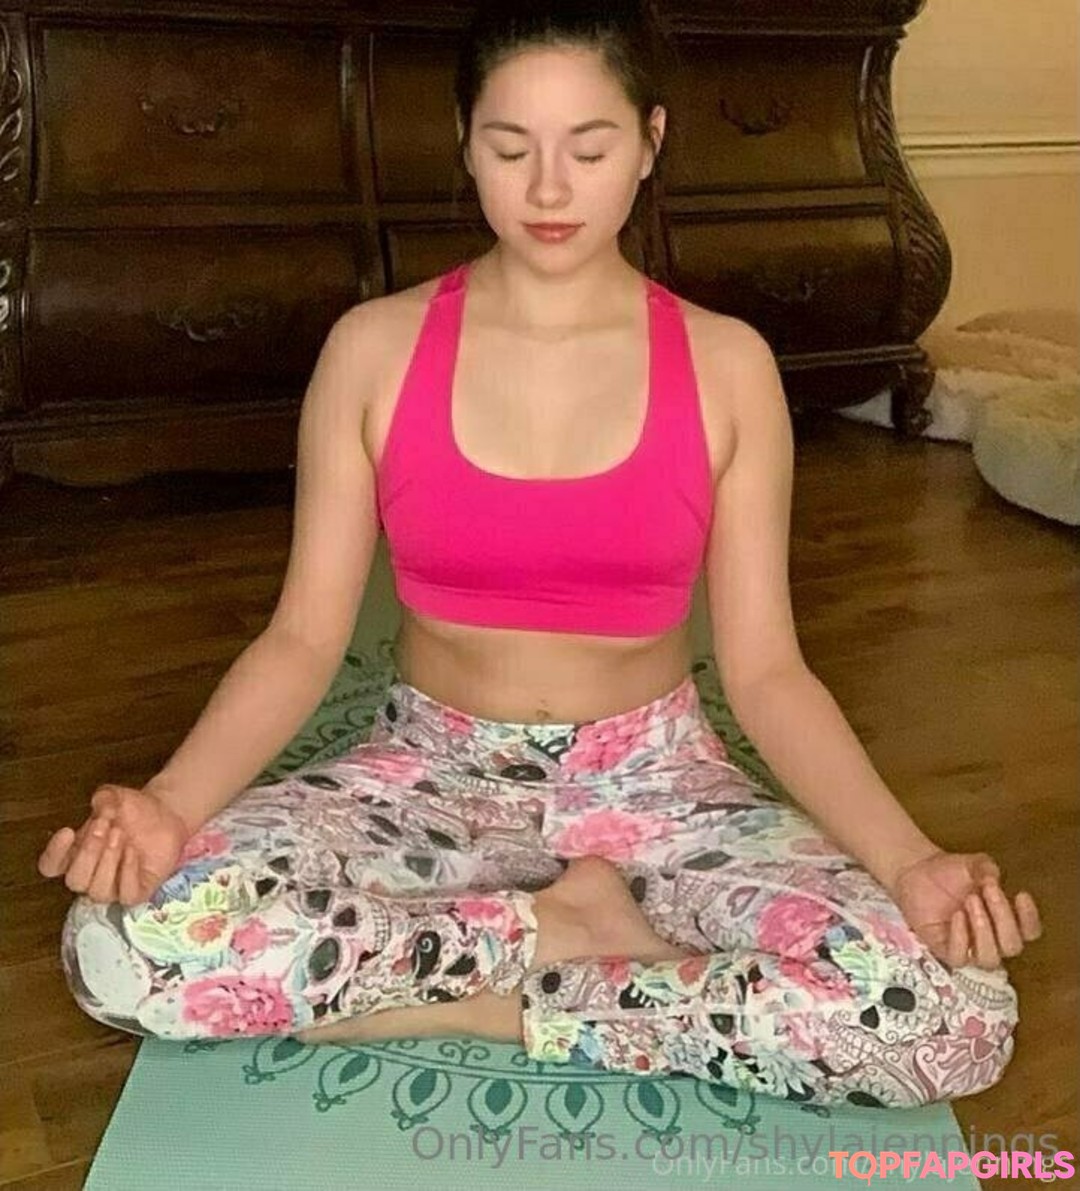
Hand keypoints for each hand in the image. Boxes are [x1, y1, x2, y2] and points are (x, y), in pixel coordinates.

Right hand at [37, 784, 190, 906]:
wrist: (165, 813)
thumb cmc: (133, 810)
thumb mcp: (114, 797)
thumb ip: (103, 799)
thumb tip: (101, 807)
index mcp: (75, 855)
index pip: (50, 867)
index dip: (54, 854)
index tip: (67, 831)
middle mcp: (91, 875)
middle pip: (75, 880)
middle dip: (88, 853)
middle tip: (104, 827)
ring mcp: (114, 886)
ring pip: (98, 891)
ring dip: (108, 861)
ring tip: (120, 835)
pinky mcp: (138, 891)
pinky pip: (127, 896)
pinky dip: (128, 874)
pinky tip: (132, 852)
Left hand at [891, 849, 1041, 969]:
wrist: (918, 871)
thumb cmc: (951, 871)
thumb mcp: (974, 865)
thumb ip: (988, 870)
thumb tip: (993, 880)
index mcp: (1006, 921)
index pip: (1030, 932)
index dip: (1030, 918)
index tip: (1020, 894)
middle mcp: (991, 939)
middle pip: (1012, 946)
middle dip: (1004, 918)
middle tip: (988, 890)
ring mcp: (968, 947)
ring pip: (989, 959)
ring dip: (984, 930)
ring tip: (970, 900)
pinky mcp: (944, 949)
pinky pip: (959, 958)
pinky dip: (961, 938)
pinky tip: (957, 915)